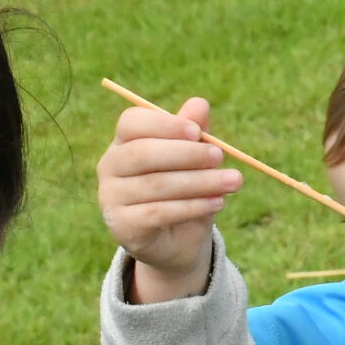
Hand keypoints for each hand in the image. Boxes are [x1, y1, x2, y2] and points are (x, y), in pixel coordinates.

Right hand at [98, 97, 238, 302]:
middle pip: (143, 153)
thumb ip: (193, 134)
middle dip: (187, 154)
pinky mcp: (122, 226)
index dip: (165, 124)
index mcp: (124, 142)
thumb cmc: (184, 190)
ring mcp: (111, 197)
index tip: (197, 131)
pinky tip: (218, 203)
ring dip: (200, 182)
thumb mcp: (194, 161)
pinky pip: (158, 213)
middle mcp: (110, 167)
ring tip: (233, 182)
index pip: (132, 123)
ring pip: (156, 184)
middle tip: (220, 156)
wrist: (177, 240)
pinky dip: (193, 207)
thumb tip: (200, 104)